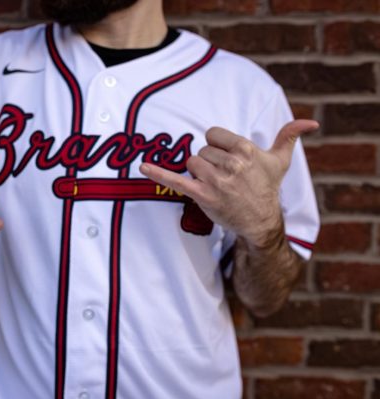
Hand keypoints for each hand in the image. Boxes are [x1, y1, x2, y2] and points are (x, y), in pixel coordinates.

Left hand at [139, 120, 318, 245]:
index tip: (228, 158)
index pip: (213, 134)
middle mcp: (231, 164)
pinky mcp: (202, 196)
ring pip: (191, 163)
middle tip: (225, 177)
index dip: (218, 146)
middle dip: (210, 162)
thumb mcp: (280, 161)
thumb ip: (289, 136)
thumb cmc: (266, 188)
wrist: (260, 221)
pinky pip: (175, 181)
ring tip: (216, 185)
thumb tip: (310, 122)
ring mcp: (216, 181)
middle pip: (201, 151)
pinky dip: (157, 174)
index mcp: (246, 150)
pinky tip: (143, 167)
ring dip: (198, 173)